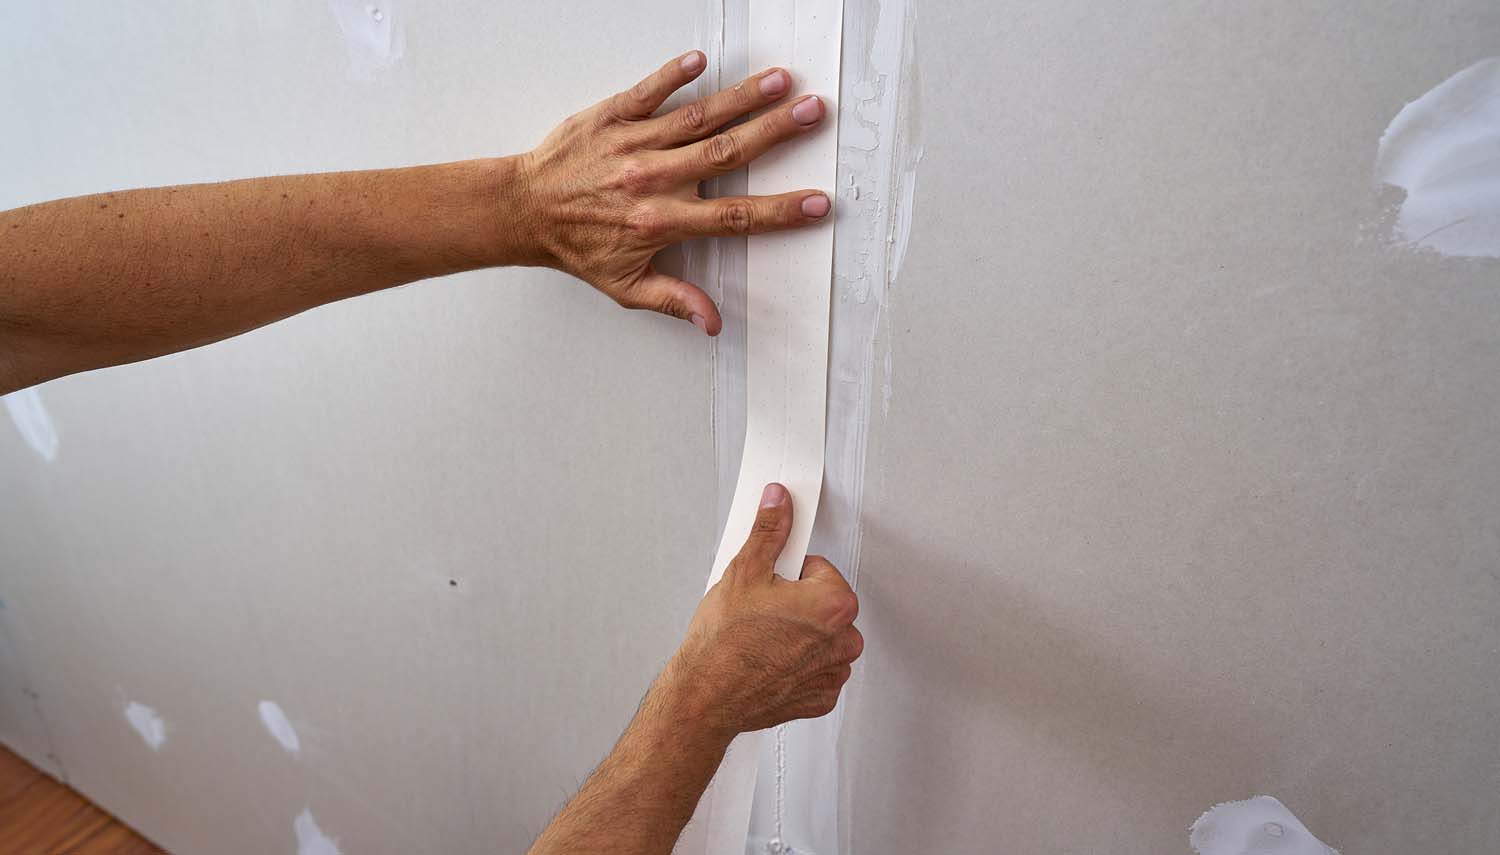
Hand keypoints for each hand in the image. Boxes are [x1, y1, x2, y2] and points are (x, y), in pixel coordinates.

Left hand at [513, 51, 830, 334]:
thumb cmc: (574, 245)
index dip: (779, 212)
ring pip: (696, 118)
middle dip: (775, 132)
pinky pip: (647, 92)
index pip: (734, 217)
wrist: (522, 211)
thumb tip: (711, 322)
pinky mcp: (610, 117)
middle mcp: (652, 180)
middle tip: (813, 112)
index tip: (815, 204)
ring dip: (741, 98)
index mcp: (661, 222)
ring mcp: (632, 144)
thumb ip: (673, 300)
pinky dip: (673, 76)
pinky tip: (702, 61)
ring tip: (779, 81)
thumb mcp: (624, 286)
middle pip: (726, 153)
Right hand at [665, 483, 862, 739]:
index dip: (789, 573)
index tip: (770, 585)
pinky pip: (816, 669)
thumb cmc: (723, 645)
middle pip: (823, 603)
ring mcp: (833, 672)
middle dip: (796, 603)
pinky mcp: (821, 697)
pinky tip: (768, 661)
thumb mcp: (744, 570)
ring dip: (799, 634)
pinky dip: (796, 665)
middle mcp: (844, 640)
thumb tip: (779, 502)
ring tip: (762, 638)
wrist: (705, 697)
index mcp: (834, 603)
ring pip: (821, 637)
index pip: (819, 568)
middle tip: (761, 612)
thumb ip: (770, 530)